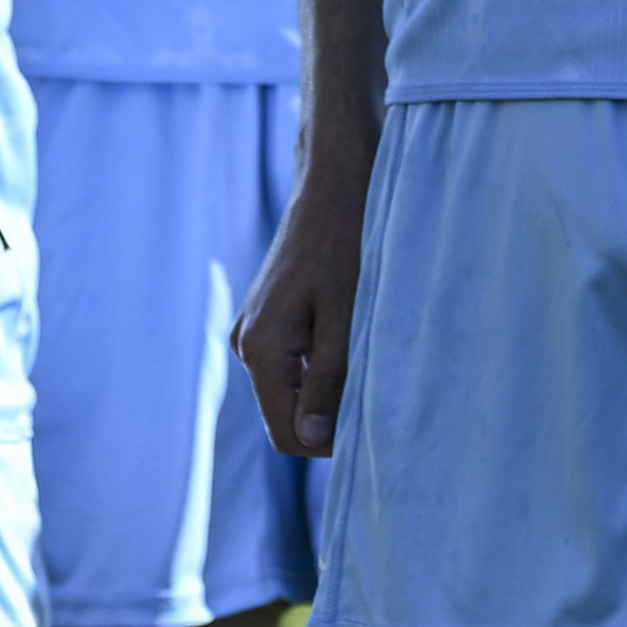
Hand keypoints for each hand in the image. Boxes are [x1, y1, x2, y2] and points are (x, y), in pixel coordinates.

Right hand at [232, 156, 370, 457]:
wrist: (335, 182)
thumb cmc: (348, 244)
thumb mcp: (347, 317)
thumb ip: (329, 381)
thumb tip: (313, 441)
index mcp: (260, 349)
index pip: (286, 435)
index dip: (328, 444)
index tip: (371, 423)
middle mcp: (247, 344)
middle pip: (288, 414)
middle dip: (331, 414)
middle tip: (379, 387)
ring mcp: (255, 330)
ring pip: (294, 389)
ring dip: (331, 387)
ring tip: (368, 353)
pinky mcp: (270, 318)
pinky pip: (295, 363)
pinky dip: (325, 364)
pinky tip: (354, 335)